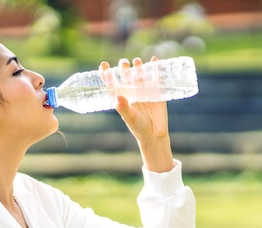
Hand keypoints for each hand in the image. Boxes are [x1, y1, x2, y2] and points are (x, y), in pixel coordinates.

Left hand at [99, 57, 172, 171]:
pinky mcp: (157, 90)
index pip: (112, 82)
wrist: (155, 134)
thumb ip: (124, 108)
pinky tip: (155, 60)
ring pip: (140, 73)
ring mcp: (144, 89)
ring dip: (139, 66)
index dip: (107, 73)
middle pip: (126, 75)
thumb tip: (118, 97)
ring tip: (137, 62)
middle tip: (124, 64)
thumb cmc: (138, 127)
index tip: (103, 65)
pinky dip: (156, 68)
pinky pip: (156, 77)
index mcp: (122, 96)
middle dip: (124, 68)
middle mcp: (132, 90)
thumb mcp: (130, 118)